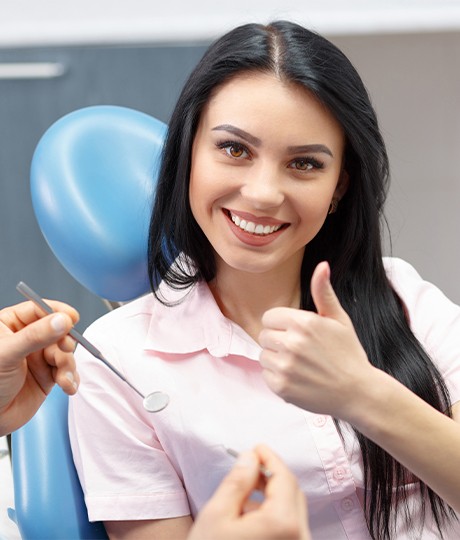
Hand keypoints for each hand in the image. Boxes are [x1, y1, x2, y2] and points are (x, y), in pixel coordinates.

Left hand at [0, 300, 78, 434]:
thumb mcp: (7, 354)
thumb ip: (36, 336)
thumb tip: (61, 320)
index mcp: (11, 325)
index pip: (39, 310)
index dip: (57, 312)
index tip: (71, 318)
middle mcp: (27, 339)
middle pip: (58, 331)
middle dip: (64, 344)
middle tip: (63, 350)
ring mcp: (38, 358)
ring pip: (65, 352)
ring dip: (68, 365)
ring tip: (61, 377)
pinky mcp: (47, 376)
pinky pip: (67, 372)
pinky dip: (71, 379)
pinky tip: (67, 385)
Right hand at [188, 445, 309, 539]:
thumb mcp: (217, 513)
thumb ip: (238, 480)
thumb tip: (251, 457)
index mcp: (283, 524)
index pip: (284, 477)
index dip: (269, 457)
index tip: (256, 447)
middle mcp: (300, 538)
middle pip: (293, 492)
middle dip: (271, 475)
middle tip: (250, 464)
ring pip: (292, 510)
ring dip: (272, 494)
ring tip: (244, 491)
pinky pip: (289, 528)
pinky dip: (273, 514)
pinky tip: (249, 514)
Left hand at [259, 261, 373, 418]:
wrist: (358, 393)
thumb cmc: (348, 354)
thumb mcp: (339, 319)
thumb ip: (324, 292)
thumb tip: (322, 265)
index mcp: (302, 323)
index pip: (269, 317)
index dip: (282, 325)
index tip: (297, 334)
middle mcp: (291, 343)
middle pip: (264, 336)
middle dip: (278, 342)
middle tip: (300, 352)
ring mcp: (285, 366)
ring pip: (263, 356)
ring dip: (276, 361)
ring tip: (300, 366)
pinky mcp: (281, 387)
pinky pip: (266, 376)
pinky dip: (278, 379)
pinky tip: (298, 379)